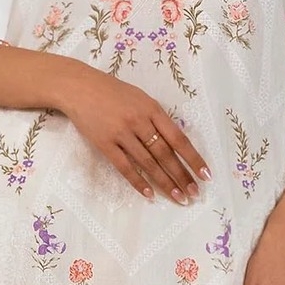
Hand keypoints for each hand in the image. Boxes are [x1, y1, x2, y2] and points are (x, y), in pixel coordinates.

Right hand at [57, 61, 209, 203]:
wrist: (79, 87)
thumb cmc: (112, 92)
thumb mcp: (141, 97)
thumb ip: (156, 118)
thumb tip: (175, 142)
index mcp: (152, 109)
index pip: (178, 138)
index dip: (193, 158)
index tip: (205, 175)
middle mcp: (139, 121)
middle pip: (165, 154)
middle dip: (182, 176)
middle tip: (194, 194)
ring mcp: (121, 133)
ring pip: (148, 163)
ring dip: (165, 182)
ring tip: (178, 198)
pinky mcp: (105, 144)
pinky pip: (125, 167)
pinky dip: (138, 182)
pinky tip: (150, 194)